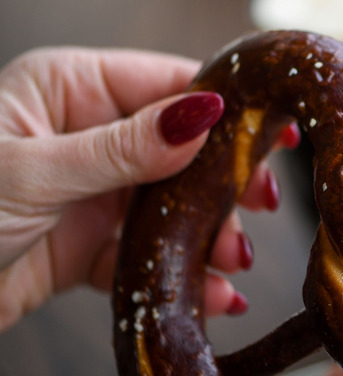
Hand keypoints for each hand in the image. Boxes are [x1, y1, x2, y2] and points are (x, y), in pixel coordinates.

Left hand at [0, 47, 298, 331]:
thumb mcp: (34, 169)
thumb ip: (123, 147)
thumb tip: (201, 116)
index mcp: (68, 89)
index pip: (165, 84)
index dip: (225, 106)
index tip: (275, 128)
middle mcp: (86, 135)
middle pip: (180, 149)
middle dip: (224, 181)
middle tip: (261, 201)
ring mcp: (91, 191)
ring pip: (170, 206)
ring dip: (208, 235)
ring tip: (234, 258)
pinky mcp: (88, 244)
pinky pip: (147, 253)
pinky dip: (178, 274)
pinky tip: (210, 291)